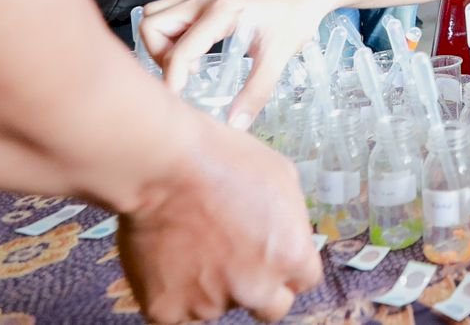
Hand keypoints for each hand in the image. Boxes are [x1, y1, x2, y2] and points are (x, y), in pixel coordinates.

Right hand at [118, 119, 320, 322]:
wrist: (166, 165)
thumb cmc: (224, 160)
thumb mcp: (282, 176)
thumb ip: (289, 220)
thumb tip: (283, 232)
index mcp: (290, 256)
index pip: (303, 279)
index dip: (288, 266)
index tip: (272, 253)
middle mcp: (256, 288)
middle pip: (270, 306)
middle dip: (259, 287)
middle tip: (235, 260)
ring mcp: (211, 304)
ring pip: (218, 304)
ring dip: (211, 285)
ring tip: (191, 243)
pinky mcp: (168, 309)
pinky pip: (175, 309)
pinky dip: (171, 291)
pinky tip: (167, 259)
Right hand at [141, 0, 328, 130]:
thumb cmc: (296, 18)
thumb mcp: (279, 57)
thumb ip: (256, 92)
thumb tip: (235, 125)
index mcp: (222, 13)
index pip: (180, 49)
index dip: (171, 78)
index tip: (175, 99)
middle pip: (153, 22)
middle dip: (159, 54)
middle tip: (184, 74)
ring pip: (158, 10)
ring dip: (162, 38)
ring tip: (189, 60)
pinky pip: (173, 3)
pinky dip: (171, 24)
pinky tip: (194, 43)